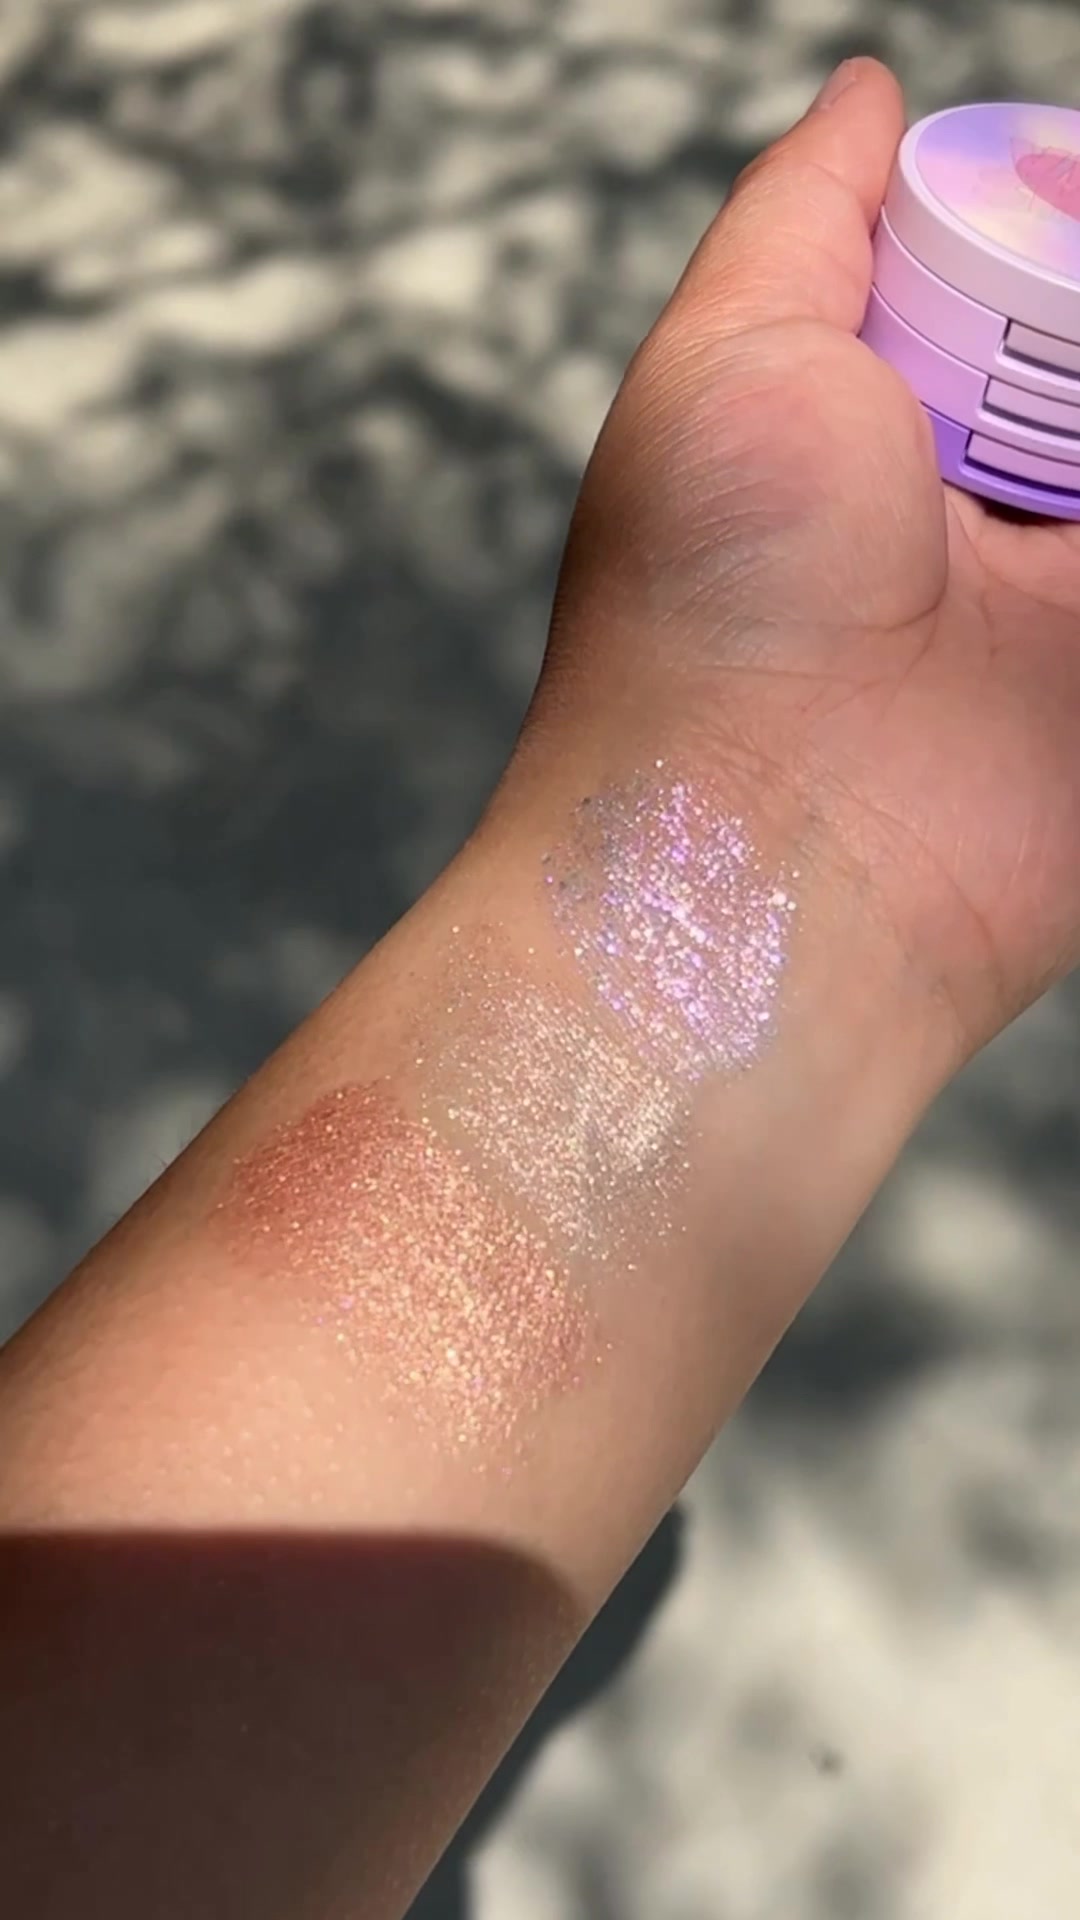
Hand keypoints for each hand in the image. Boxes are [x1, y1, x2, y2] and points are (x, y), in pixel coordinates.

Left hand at [537, 58, 1079, 1056]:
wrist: (760, 856)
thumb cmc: (705, 612)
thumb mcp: (729, 354)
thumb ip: (808, 216)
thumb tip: (864, 94)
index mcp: (888, 419)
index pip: (1034, 276)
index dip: (1060, 241)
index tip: (1069, 241)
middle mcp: (989, 509)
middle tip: (1052, 410)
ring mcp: (1064, 609)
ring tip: (1054, 499)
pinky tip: (1078, 550)